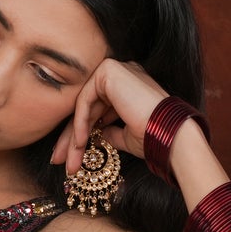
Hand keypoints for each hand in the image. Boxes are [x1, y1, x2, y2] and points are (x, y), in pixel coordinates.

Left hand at [51, 58, 173, 173]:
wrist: (171, 134)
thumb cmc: (153, 137)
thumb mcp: (126, 136)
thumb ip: (109, 132)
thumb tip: (95, 137)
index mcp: (128, 86)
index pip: (96, 110)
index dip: (81, 134)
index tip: (70, 158)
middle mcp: (121, 74)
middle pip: (87, 108)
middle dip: (72, 138)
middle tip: (60, 160)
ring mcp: (115, 69)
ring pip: (83, 106)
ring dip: (73, 136)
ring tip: (68, 161)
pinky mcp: (109, 70)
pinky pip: (85, 99)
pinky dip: (79, 123)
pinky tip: (79, 143)